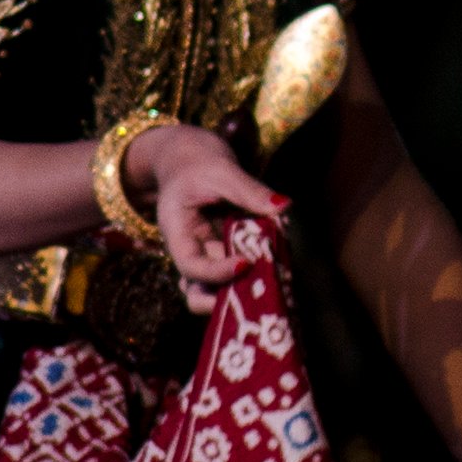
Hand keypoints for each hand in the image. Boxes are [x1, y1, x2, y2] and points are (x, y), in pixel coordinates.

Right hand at [125, 122, 278, 309]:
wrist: (191, 162)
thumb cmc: (200, 164)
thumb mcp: (222, 171)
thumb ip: (250, 190)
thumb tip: (284, 206)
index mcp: (177, 233)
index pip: (190, 265)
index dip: (216, 272)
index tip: (246, 263)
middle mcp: (191, 252)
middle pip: (198, 290)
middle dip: (223, 299)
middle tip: (257, 296)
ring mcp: (207, 257)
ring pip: (217, 289)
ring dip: (241, 292)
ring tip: (272, 291)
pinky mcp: (226, 254)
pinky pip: (239, 273)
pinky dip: (256, 275)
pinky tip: (279, 273)